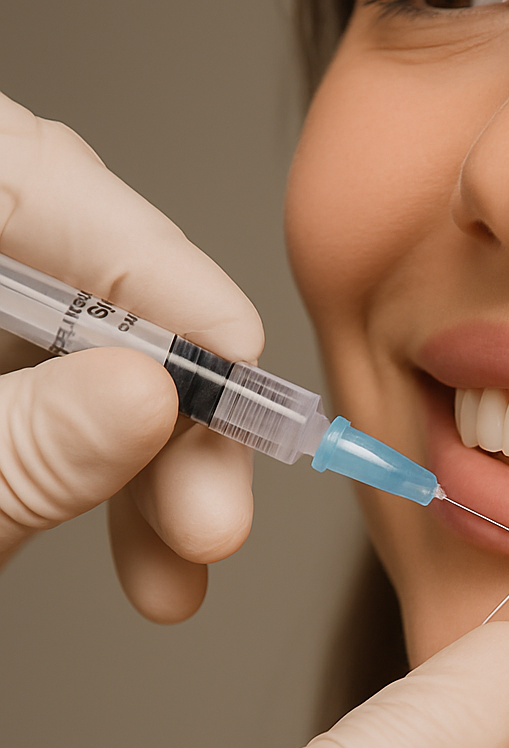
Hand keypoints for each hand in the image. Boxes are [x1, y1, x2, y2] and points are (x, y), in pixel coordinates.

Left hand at [0, 91, 262, 620]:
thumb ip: (18, 447)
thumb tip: (152, 395)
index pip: (28, 179)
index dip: (155, 266)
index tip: (236, 359)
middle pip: (71, 279)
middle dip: (168, 403)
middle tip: (214, 506)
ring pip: (80, 357)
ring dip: (155, 466)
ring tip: (186, 557)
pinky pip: (58, 410)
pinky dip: (113, 482)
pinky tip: (147, 546)